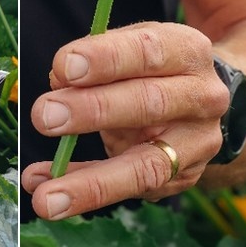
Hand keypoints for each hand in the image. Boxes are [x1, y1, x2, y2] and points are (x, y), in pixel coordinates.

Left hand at [20, 22, 229, 218]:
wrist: (198, 100)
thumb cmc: (149, 67)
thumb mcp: (127, 48)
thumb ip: (93, 61)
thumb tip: (58, 81)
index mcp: (185, 51)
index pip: (147, 50)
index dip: (105, 58)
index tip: (62, 66)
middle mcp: (201, 96)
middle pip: (149, 104)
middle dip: (92, 110)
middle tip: (44, 116)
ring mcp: (197, 142)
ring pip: (146, 166)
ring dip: (91, 184)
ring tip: (45, 197)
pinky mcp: (184, 176)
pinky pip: (129, 188)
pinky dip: (84, 193)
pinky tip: (49, 193)